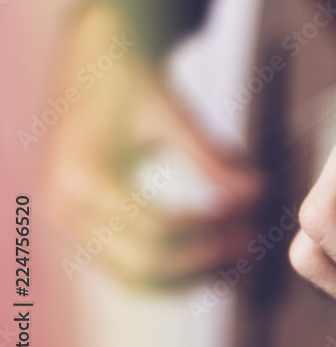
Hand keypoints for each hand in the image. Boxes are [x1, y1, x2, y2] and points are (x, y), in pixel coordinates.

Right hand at [44, 4, 263, 284]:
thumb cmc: (133, 84)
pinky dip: (172, 271)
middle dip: (204, 258)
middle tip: (251, 241)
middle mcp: (67, 209)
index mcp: (85, 178)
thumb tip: (258, 191)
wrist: (92, 69)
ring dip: (191, 274)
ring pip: (136, 277)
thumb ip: (212, 154)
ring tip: (239, 254)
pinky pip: (127, 269)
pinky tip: (213, 257)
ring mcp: (69, 226)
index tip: (251, 217)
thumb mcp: (171, 111)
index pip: (157, 228)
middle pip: (145, 263)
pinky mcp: (81, 231)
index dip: (211, 229)